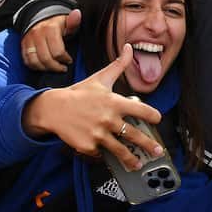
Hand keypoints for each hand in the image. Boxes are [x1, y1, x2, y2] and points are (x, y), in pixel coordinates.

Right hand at [21, 8, 78, 71]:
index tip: (69, 60)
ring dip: (45, 68)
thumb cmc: (58, 21)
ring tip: (54, 68)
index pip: (57, 52)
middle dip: (56, 67)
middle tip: (63, 68)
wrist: (42, 15)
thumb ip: (73, 21)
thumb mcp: (68, 20)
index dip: (65, 59)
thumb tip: (77, 14)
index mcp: (50, 28)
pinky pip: (27, 60)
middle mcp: (37, 34)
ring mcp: (29, 39)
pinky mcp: (23, 44)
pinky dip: (35, 66)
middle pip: (45, 58)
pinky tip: (44, 67)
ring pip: (35, 61)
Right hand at [21, 44, 163, 169]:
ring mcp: (98, 134)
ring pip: (120, 150)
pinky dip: (103, 154)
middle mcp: (109, 119)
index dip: (153, 115)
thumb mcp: (100, 78)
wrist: (54, 109)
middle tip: (158, 151)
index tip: (158, 120)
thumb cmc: (79, 93)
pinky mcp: (88, 146)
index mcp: (115, 102)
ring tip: (137, 164)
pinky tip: (106, 155)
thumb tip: (128, 47)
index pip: (142, 110)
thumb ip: (118, 65)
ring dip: (130, 159)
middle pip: (135, 136)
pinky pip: (100, 153)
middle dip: (149, 145)